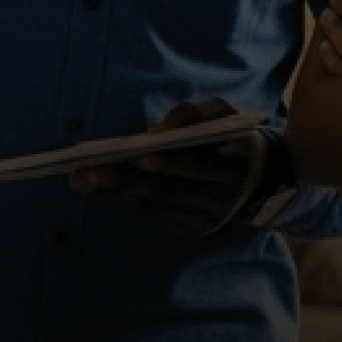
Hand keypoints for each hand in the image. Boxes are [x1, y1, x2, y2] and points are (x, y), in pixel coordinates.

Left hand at [66, 97, 267, 239]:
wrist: (262, 180)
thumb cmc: (233, 135)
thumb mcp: (224, 113)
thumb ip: (194, 113)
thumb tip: (159, 129)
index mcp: (234, 164)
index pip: (200, 165)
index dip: (171, 161)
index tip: (138, 154)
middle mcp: (220, 197)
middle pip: (168, 190)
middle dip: (126, 180)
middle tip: (87, 171)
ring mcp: (205, 218)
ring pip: (156, 206)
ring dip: (116, 194)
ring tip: (80, 180)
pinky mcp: (191, 228)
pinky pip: (154, 216)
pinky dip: (125, 203)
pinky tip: (99, 190)